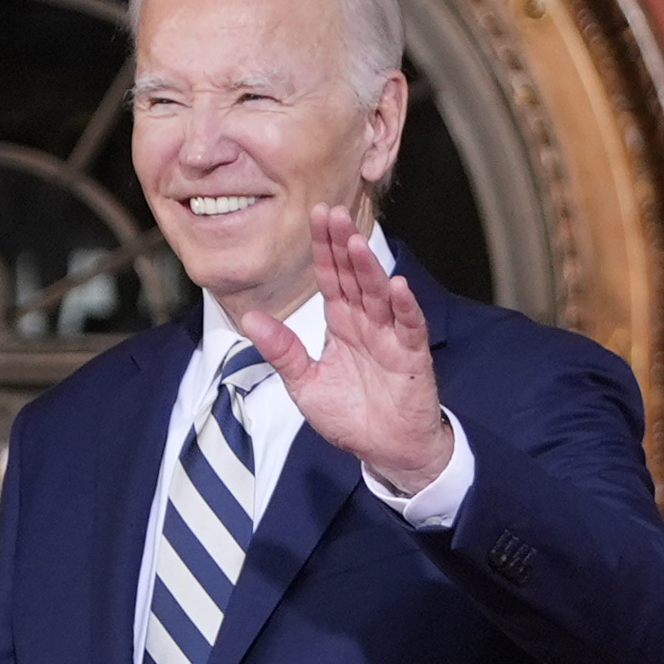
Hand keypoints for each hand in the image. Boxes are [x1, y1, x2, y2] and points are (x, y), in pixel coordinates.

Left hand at [238, 203, 452, 493]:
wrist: (386, 451)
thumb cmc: (351, 416)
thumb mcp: (305, 384)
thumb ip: (282, 351)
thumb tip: (251, 319)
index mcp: (342, 324)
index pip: (331, 278)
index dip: (323, 248)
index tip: (315, 214)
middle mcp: (367, 323)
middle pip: (354, 276)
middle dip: (343, 244)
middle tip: (332, 211)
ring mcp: (391, 337)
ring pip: (380, 295)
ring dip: (369, 268)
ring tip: (356, 242)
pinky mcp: (412, 358)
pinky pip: (409, 328)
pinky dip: (405, 308)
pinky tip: (397, 287)